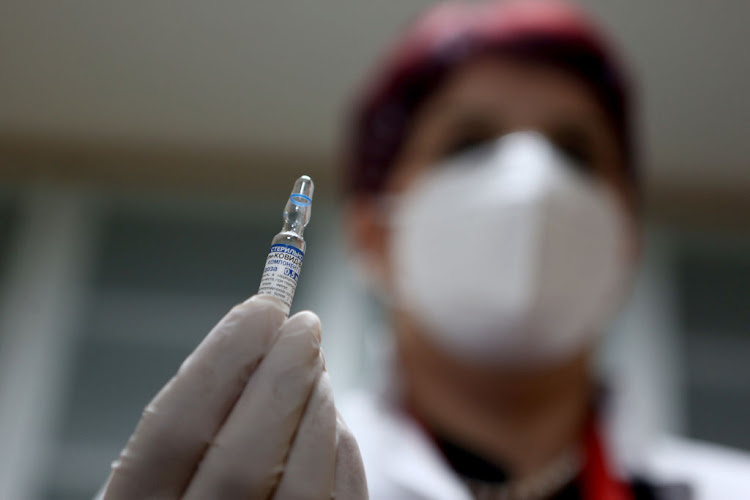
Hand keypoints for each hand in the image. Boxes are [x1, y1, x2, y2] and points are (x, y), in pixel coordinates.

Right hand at [100, 295, 366, 499]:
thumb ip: (203, 413)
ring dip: (316, 410)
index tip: (260, 309)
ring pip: (299, 486)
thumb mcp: (171, 462)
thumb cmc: (198, 486)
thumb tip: (261, 337)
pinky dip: (339, 451)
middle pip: (242, 460)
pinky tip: (331, 420)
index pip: (173, 429)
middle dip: (281, 378)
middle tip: (305, 325)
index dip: (222, 360)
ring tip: (318, 369)